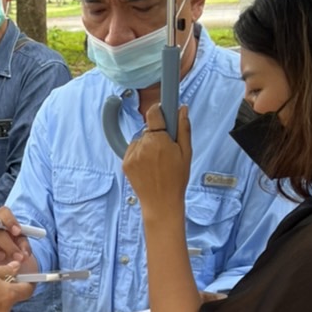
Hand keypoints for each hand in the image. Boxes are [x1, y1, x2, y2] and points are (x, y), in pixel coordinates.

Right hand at [0, 206, 32, 266]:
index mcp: (2, 219)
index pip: (3, 212)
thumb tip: (23, 253)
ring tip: (3, 258)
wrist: (7, 264)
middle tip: (17, 256)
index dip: (10, 221)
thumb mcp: (23, 247)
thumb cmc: (14, 250)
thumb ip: (24, 246)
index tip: (17, 232)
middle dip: (7, 245)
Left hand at [122, 102, 190, 216]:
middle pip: (148, 129)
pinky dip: (139, 155)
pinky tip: (149, 167)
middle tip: (166, 149)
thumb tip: (182, 109)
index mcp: (158, 140)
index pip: (153, 113)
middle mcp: (142, 145)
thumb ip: (183, 128)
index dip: (159, 110)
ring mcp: (132, 155)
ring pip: (140, 140)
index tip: (163, 110)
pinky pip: (132, 151)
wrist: (161, 202)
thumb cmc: (176, 179)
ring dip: (147, 146)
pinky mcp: (125, 163)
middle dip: (156, 134)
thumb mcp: (186, 153)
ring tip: (157, 163)